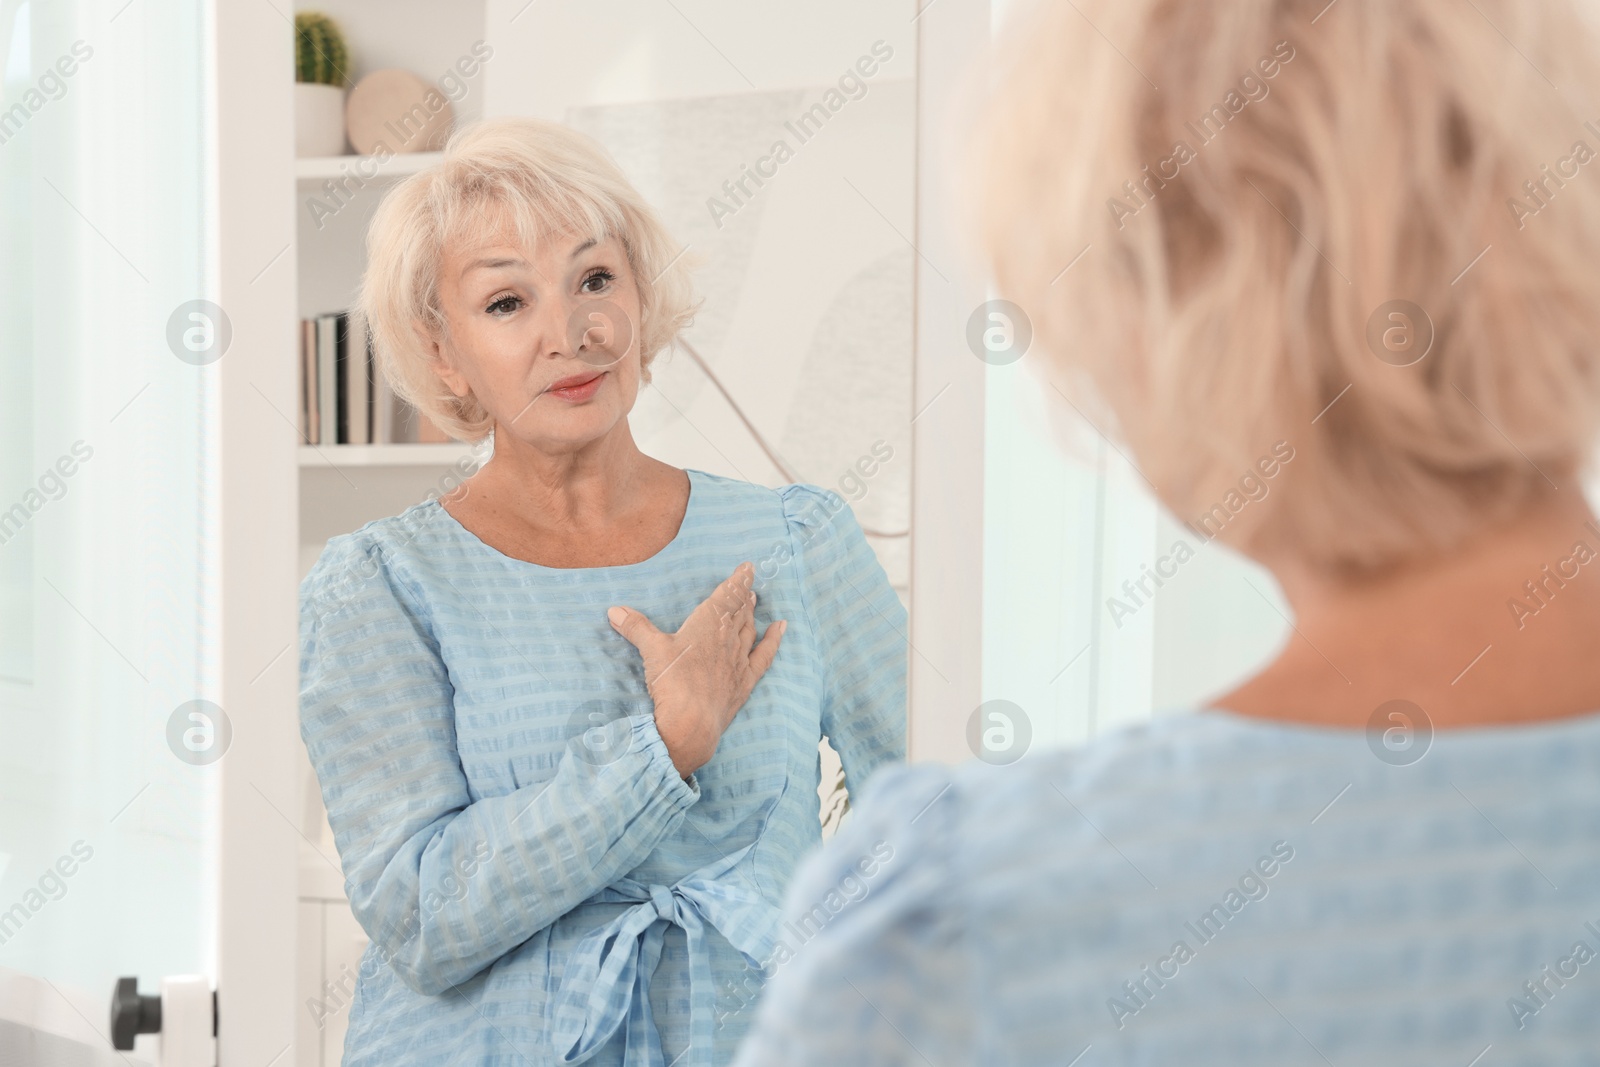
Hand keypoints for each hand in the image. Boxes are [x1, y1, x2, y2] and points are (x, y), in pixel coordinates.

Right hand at [607, 562, 785, 777]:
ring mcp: (738, 660)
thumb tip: (614, 609)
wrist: (692, 723)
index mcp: (707, 624)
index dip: (737, 580)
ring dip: (752, 614)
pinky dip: (773, 640)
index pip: (726, 596)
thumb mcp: (651, 650)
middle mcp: (727, 639)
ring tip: (754, 602)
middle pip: (739, 612)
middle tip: (748, 585)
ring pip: (749, 630)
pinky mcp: (744, 682)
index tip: (747, 567)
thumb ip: (636, 627)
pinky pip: (764, 655)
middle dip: (743, 596)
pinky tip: (780, 629)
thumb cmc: (673, 682)